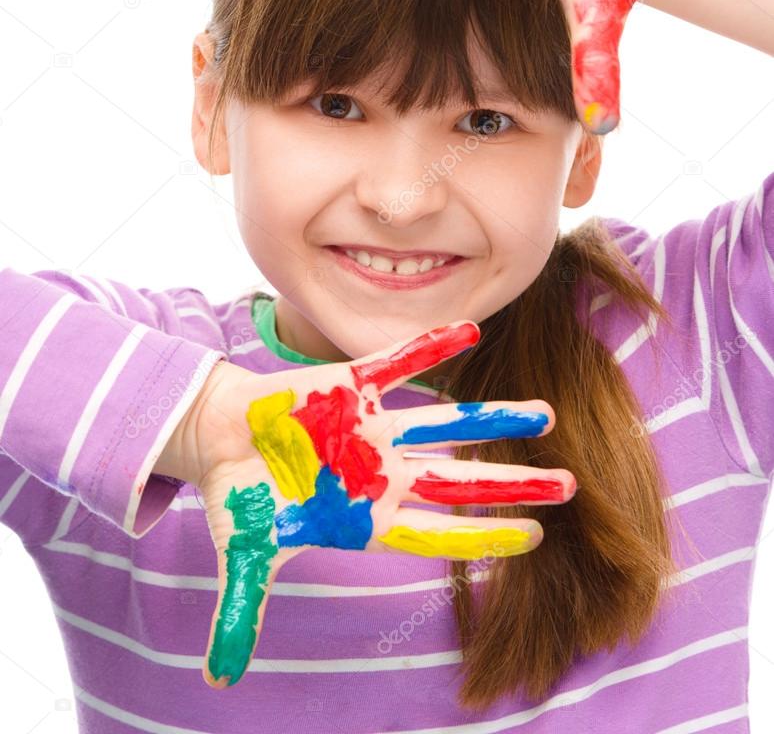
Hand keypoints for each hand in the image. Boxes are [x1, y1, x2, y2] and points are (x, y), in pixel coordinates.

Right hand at [165, 320, 575, 688]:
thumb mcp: (244, 556)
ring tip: (547, 413)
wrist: (218, 437)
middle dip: (514, 485)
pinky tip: (470, 331)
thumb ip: (241, 611)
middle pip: (461, 480)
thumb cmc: (239, 498)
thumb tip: (218, 679)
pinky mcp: (350, 386)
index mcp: (367, 516)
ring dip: (493, 417)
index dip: (485, 537)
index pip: (438, 533)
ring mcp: (373, 428)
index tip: (534, 539)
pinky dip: (430, 349)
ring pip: (445, 422)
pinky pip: (398, 364)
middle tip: (571, 487)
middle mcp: (383, 472)